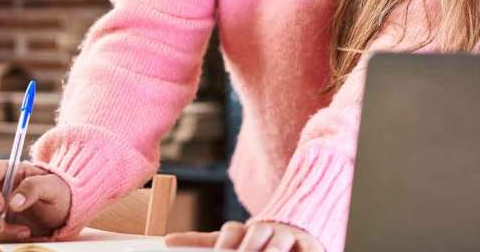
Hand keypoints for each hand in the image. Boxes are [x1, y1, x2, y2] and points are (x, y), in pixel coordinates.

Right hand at [0, 159, 71, 242]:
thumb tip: (13, 202)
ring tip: (25, 231)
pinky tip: (23, 234)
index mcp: (7, 171)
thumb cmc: (59, 193)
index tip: (0, 206)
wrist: (64, 212)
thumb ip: (34, 188)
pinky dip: (1, 238)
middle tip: (0, 224)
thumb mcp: (54, 187)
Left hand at [164, 221, 324, 250]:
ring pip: (278, 243)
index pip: (232, 232)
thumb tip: (167, 240)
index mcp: (245, 230)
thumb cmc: (256, 243)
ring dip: (271, 251)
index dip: (226, 244)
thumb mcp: (229, 241)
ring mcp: (290, 238)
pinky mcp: (312, 248)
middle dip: (245, 251)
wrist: (297, 229)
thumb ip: (200, 240)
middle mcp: (267, 231)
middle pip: (255, 234)